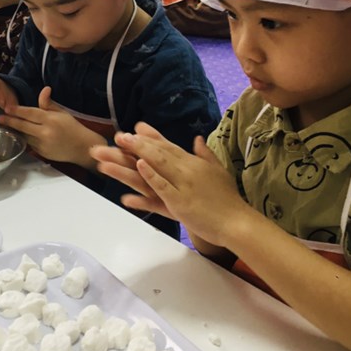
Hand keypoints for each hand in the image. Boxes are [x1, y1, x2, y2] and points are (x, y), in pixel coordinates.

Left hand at [0, 86, 105, 165]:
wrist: (81, 147)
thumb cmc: (72, 127)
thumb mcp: (62, 112)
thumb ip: (48, 103)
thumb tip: (44, 89)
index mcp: (51, 120)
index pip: (30, 113)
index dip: (17, 110)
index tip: (7, 108)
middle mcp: (45, 132)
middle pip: (23, 125)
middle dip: (10, 121)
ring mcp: (43, 144)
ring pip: (24, 136)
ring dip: (15, 130)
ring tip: (5, 125)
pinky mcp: (42, 153)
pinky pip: (30, 144)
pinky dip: (25, 138)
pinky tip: (19, 134)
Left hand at [94, 123, 250, 244]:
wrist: (237, 222)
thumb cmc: (228, 199)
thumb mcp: (218, 170)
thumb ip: (205, 154)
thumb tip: (197, 139)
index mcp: (192, 163)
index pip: (167, 146)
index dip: (150, 137)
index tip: (134, 128)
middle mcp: (185, 170)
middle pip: (155, 153)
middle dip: (134, 144)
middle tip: (117, 137)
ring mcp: (181, 185)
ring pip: (153, 167)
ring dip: (130, 159)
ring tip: (113, 154)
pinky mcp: (179, 202)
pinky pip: (160, 188)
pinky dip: (149, 178)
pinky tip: (136, 169)